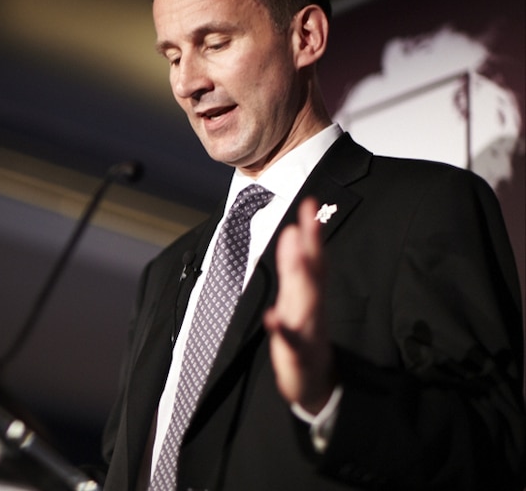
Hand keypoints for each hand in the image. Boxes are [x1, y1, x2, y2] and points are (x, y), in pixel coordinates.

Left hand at [263, 198, 335, 413]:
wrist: (315, 384)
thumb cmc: (305, 335)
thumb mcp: (298, 297)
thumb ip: (294, 266)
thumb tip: (292, 232)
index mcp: (310, 294)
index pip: (314, 257)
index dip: (312, 231)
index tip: (309, 203)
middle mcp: (312, 308)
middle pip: (314, 275)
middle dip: (311, 248)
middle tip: (306, 221)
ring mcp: (306, 331)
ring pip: (307, 304)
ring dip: (302, 281)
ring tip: (299, 258)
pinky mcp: (297, 356)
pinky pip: (290, 343)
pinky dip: (282, 331)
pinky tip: (272, 318)